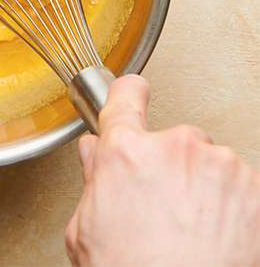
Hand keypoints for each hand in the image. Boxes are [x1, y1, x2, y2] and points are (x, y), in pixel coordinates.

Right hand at [65, 74, 259, 266]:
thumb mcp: (87, 229)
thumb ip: (93, 180)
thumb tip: (95, 155)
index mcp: (126, 151)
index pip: (126, 98)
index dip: (129, 96)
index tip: (134, 92)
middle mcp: (175, 148)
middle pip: (177, 141)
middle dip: (174, 167)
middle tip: (169, 207)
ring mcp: (222, 167)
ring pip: (216, 166)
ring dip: (210, 189)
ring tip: (198, 231)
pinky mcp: (257, 191)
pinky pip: (247, 189)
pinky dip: (239, 209)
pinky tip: (223, 238)